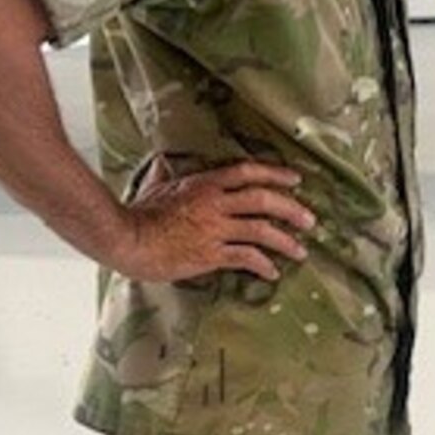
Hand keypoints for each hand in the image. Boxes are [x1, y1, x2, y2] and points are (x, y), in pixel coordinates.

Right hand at [117, 161, 315, 282]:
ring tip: (300, 251)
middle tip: (310, 220)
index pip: (248, 172)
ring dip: (286, 241)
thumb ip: (164, 174)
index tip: (296, 179)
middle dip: (292, 209)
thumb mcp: (154, 186)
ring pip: (261, 231)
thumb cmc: (136, 213)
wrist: (125, 239)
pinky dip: (263, 265)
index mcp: (205, 184)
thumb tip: (160, 162)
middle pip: (264, 200)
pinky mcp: (210, 254)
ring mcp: (214, 228)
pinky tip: (272, 272)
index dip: (276, 173)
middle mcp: (215, 203)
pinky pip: (245, 258)